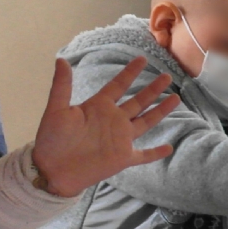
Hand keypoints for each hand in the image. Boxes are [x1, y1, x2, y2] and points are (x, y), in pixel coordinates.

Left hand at [32, 57, 180, 197]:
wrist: (52, 169)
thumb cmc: (52, 139)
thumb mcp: (56, 109)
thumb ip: (62, 85)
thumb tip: (61, 59)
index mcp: (99, 107)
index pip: (119, 85)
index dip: (130, 72)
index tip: (142, 59)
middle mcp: (113, 120)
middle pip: (138, 101)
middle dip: (153, 89)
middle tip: (167, 76)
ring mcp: (120, 139)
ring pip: (146, 122)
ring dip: (160, 111)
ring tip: (175, 98)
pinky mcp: (123, 158)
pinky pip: (143, 155)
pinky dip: (156, 153)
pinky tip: (169, 148)